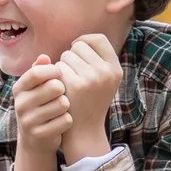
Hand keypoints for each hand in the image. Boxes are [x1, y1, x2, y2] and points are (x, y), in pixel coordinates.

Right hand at [12, 58, 72, 170]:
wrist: (35, 141)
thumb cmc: (39, 107)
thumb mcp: (35, 89)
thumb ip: (39, 71)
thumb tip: (45, 57)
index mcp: (18, 89)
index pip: (37, 72)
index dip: (53, 71)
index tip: (60, 74)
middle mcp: (20, 104)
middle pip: (55, 87)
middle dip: (63, 90)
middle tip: (62, 94)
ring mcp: (29, 121)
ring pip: (63, 104)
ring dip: (67, 106)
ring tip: (62, 109)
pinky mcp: (40, 135)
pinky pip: (66, 120)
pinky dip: (68, 120)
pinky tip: (62, 122)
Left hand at [55, 33, 121, 161]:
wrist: (84, 131)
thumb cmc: (90, 102)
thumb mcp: (103, 81)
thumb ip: (97, 60)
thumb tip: (80, 40)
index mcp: (115, 69)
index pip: (98, 39)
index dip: (84, 41)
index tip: (77, 51)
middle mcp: (106, 72)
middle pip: (80, 45)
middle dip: (72, 56)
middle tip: (74, 75)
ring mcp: (91, 78)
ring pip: (66, 55)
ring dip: (62, 66)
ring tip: (69, 83)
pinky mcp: (75, 85)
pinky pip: (58, 67)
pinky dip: (55, 76)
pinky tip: (61, 89)